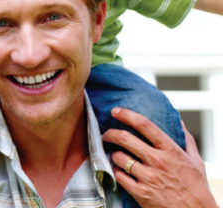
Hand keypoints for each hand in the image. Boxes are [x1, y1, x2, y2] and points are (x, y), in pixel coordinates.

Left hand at [102, 108, 217, 207]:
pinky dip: (117, 172)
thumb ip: (186, 140)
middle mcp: (158, 161)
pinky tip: (121, 172)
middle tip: (107, 134)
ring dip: (114, 155)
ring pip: (119, 157)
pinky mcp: (141, 193)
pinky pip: (120, 176)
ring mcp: (148, 177)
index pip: (144, 125)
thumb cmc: (197, 188)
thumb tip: (179, 122)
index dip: (126, 115)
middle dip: (111, 133)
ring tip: (116, 155)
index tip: (116, 111)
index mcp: (170, 150)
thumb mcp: (196, 161)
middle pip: (125, 138)